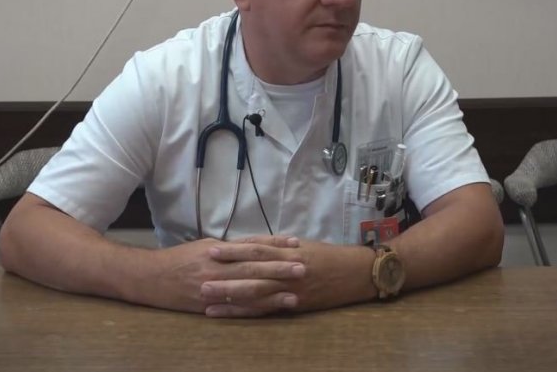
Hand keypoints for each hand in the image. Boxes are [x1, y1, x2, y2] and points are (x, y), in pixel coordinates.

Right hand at [134, 235, 305, 315]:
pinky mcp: (209, 306)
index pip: (251, 246)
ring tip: (295, 294)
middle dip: (279, 268)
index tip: (295, 242)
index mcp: (218, 251)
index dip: (274, 244)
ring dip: (273, 294)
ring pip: (248, 291)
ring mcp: (214, 289)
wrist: (151, 278)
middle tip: (304, 268)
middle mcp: (217, 269)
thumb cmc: (180, 259)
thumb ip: (230, 248)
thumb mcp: (205, 247)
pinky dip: (255, 309)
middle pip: (254, 268)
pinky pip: (236, 309)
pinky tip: (270, 310)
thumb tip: (256, 245)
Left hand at [201, 237, 376, 316]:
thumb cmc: (329, 256)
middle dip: (225, 274)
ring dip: (229, 295)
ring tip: (207, 298)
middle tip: (200, 276)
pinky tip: (228, 314)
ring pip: (255, 292)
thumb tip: (255, 243)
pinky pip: (266, 309)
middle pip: (251, 272)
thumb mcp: (304, 245)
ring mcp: (290, 289)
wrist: (356, 273)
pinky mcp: (294, 305)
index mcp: (289, 252)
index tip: (213, 249)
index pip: (257, 249)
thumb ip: (279, 245)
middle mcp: (287, 270)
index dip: (234, 250)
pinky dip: (245, 312)